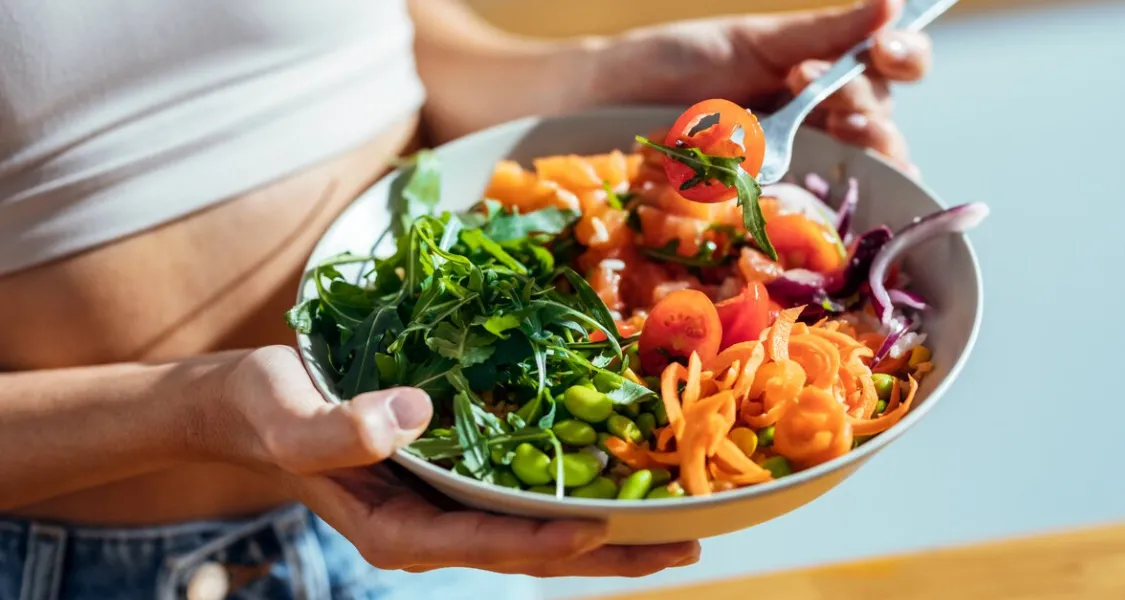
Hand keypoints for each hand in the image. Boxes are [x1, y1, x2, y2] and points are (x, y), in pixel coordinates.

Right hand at [205, 346, 698, 575]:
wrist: (253, 405)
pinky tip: (616, 483)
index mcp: (395, 531)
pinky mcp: (453, 480)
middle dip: (606, 556)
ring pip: (535, 531)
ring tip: (675, 529)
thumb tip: (406, 417)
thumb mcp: (288, 417)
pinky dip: (571, 495)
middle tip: (683, 546)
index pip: (482, 543)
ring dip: (605, 534)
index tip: (602, 529)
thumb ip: (336, 432)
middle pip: (529, 554)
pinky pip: (521, 498)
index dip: (542, 541)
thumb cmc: (265, 410)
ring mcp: (445, 508)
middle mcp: (430, 529)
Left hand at [591, 0, 930, 176]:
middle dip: (871, 110)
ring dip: (864, 151)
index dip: (904, 57)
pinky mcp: (771, 206)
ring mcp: (800, 167)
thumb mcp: (755, 41)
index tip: (884, 50)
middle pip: (882, 124)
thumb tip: (891, 3)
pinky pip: (817, 214)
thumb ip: (823, 32)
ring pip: (862, 171)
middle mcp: (822, 124)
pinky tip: (834, 202)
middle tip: (836, 103)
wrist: (612, 102)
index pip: (891, 69)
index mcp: (825, 76)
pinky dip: (835, 210)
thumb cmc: (680, 64)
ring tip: (840, 128)